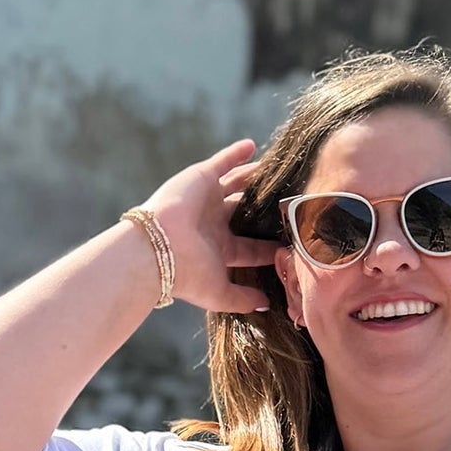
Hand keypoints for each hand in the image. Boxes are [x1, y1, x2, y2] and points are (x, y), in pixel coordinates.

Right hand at [141, 138, 280, 315]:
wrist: (158, 250)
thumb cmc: (188, 274)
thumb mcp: (221, 294)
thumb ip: (244, 298)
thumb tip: (266, 304)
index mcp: (219, 250)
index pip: (251, 247)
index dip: (270, 244)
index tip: (291, 238)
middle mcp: (214, 224)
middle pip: (246, 213)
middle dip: (264, 208)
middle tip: (288, 199)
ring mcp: (207, 200)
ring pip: (237, 185)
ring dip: (255, 179)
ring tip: (278, 171)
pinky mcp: (202, 178)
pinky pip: (222, 162)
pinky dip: (236, 154)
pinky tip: (253, 146)